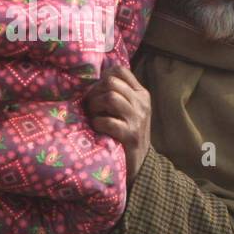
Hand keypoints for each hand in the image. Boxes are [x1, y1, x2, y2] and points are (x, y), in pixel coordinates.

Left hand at [83, 64, 150, 183]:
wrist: (140, 163)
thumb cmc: (128, 133)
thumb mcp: (129, 109)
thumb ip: (119, 93)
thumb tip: (95, 79)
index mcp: (141, 94)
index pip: (120, 70)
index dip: (103, 76)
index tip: (98, 90)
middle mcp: (141, 103)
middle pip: (112, 82)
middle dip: (95, 92)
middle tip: (91, 105)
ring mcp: (137, 119)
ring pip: (110, 97)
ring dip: (95, 106)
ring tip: (94, 115)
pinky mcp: (130, 135)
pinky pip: (108, 121)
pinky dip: (97, 123)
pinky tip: (97, 128)